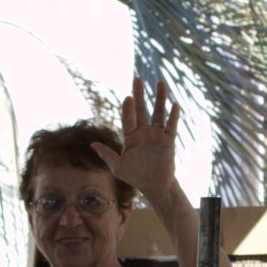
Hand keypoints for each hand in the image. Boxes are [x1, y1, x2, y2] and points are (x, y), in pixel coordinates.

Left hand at [91, 77, 181, 211]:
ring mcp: (156, 135)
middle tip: (137, 79)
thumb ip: (107, 155)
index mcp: (130, 136)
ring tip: (160, 83)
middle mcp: (143, 132)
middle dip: (139, 95)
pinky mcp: (168, 140)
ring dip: (159, 98)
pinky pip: (171, 125)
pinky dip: (173, 116)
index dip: (128, 108)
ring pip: (158, 113)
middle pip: (141, 109)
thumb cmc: (136, 177)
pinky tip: (174, 105)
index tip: (128, 98)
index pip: (128, 118)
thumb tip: (92, 144)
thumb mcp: (118, 167)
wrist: (154, 186)